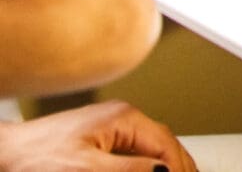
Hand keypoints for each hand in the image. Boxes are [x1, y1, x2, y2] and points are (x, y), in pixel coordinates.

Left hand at [0, 102, 196, 171]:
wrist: (2, 154)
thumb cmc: (33, 158)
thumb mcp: (87, 168)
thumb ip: (129, 170)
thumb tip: (165, 171)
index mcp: (123, 118)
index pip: (166, 144)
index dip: (179, 167)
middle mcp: (120, 119)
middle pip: (163, 144)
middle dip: (178, 165)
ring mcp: (108, 129)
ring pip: (149, 149)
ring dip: (163, 165)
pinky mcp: (96, 142)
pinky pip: (132, 153)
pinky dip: (146, 164)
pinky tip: (149, 171)